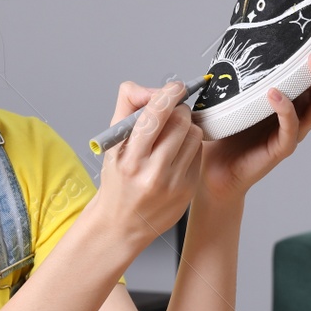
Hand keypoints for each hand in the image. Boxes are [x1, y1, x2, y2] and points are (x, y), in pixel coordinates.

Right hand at [92, 80, 204, 256]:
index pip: (154, 116)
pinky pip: (198, 153)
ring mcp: (173, 183)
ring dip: (186, 126)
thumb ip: (127, 107)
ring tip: (172, 134)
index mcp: (130, 159)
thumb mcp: (112, 144)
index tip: (175, 87)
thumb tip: (150, 88)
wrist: (122, 224)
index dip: (168, 94)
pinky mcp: (188, 189)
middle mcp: (152, 172)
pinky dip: (190, 146)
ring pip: (194, 135)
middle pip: (180, 121)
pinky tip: (176, 153)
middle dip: (178, 109)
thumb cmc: (117, 180)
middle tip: (171, 111)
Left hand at [200, 36, 310, 204]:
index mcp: (298, 97)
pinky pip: (290, 129)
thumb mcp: (238, 92)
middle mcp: (302, 114)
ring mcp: (293, 132)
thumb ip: (246, 68)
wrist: (214, 168)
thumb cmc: (227, 128)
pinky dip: (285, 110)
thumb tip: (238, 33)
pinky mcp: (280, 149)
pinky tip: (274, 93)